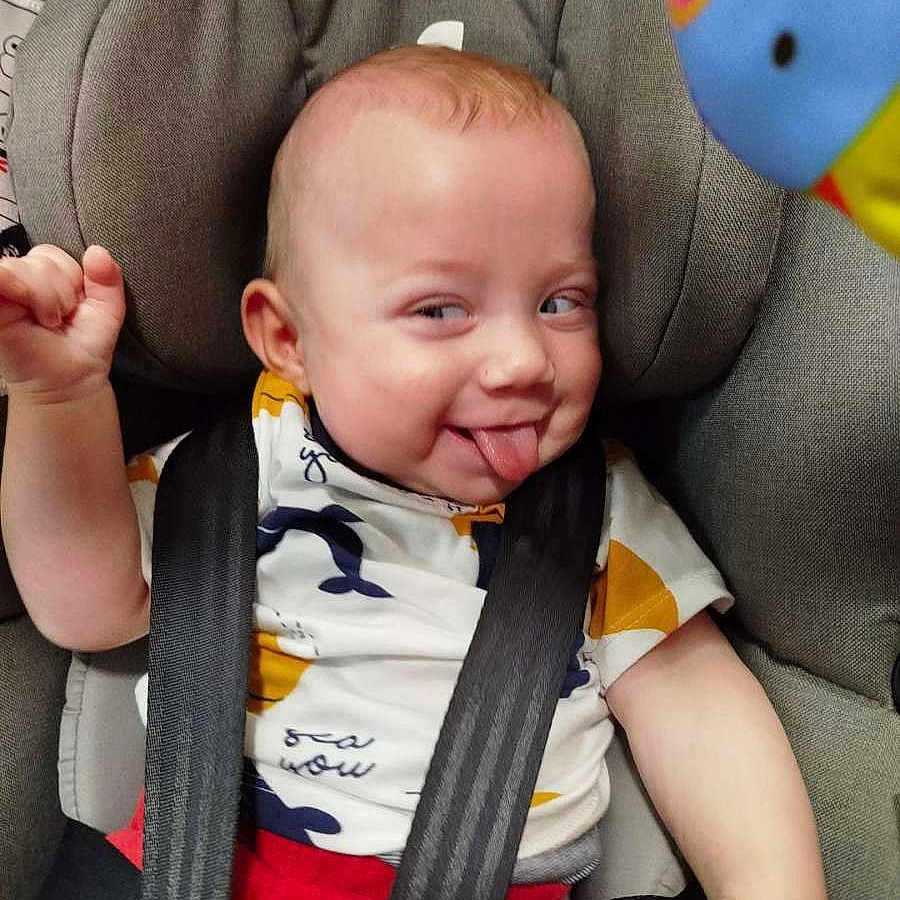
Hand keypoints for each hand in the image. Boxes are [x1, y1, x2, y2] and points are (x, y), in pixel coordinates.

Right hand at [0, 244, 125, 402]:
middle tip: (59, 319)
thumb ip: (107, 278)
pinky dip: (20, 288)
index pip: (51, 253)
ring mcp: (2, 292)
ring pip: (22, 268)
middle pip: (39, 259)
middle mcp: (18, 280)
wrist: (71, 380)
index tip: (74, 307)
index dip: (71, 278)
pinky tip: (33, 315)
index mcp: (41, 276)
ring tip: (48, 322)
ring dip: (46, 298)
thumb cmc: (83, 346)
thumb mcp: (107, 309)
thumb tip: (98, 252)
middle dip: (61, 292)